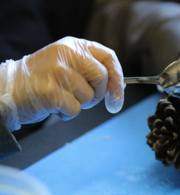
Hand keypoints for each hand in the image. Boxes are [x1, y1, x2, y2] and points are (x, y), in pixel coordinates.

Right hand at [0, 36, 123, 130]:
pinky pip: (75, 109)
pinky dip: (68, 113)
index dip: (117, 76)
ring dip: (80, 104)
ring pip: (89, 96)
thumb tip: (119, 87)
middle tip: (83, 97)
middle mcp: (67, 54)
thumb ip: (91, 69)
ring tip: (62, 97)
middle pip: (102, 77)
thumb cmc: (44, 79)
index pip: (108, 56)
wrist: (11, 89)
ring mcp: (57, 71)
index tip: (118, 93)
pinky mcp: (50, 91)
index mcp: (74, 45)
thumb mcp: (68, 64)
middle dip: (98, 93)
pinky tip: (54, 105)